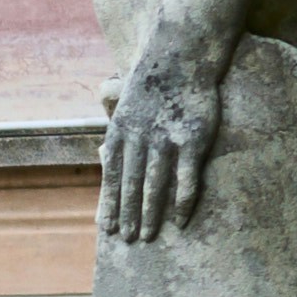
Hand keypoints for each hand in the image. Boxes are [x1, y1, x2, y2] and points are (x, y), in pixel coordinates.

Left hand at [105, 33, 232, 240]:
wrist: (181, 55)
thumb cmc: (154, 84)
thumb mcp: (125, 107)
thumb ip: (119, 136)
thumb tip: (104, 161)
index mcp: (120, 132)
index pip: (111, 176)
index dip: (109, 204)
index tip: (106, 228)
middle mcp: (140, 138)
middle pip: (131, 186)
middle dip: (127, 215)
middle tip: (128, 240)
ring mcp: (166, 139)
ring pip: (155, 185)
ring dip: (150, 214)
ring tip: (148, 237)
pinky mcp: (192, 139)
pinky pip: (186, 178)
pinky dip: (182, 201)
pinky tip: (179, 220)